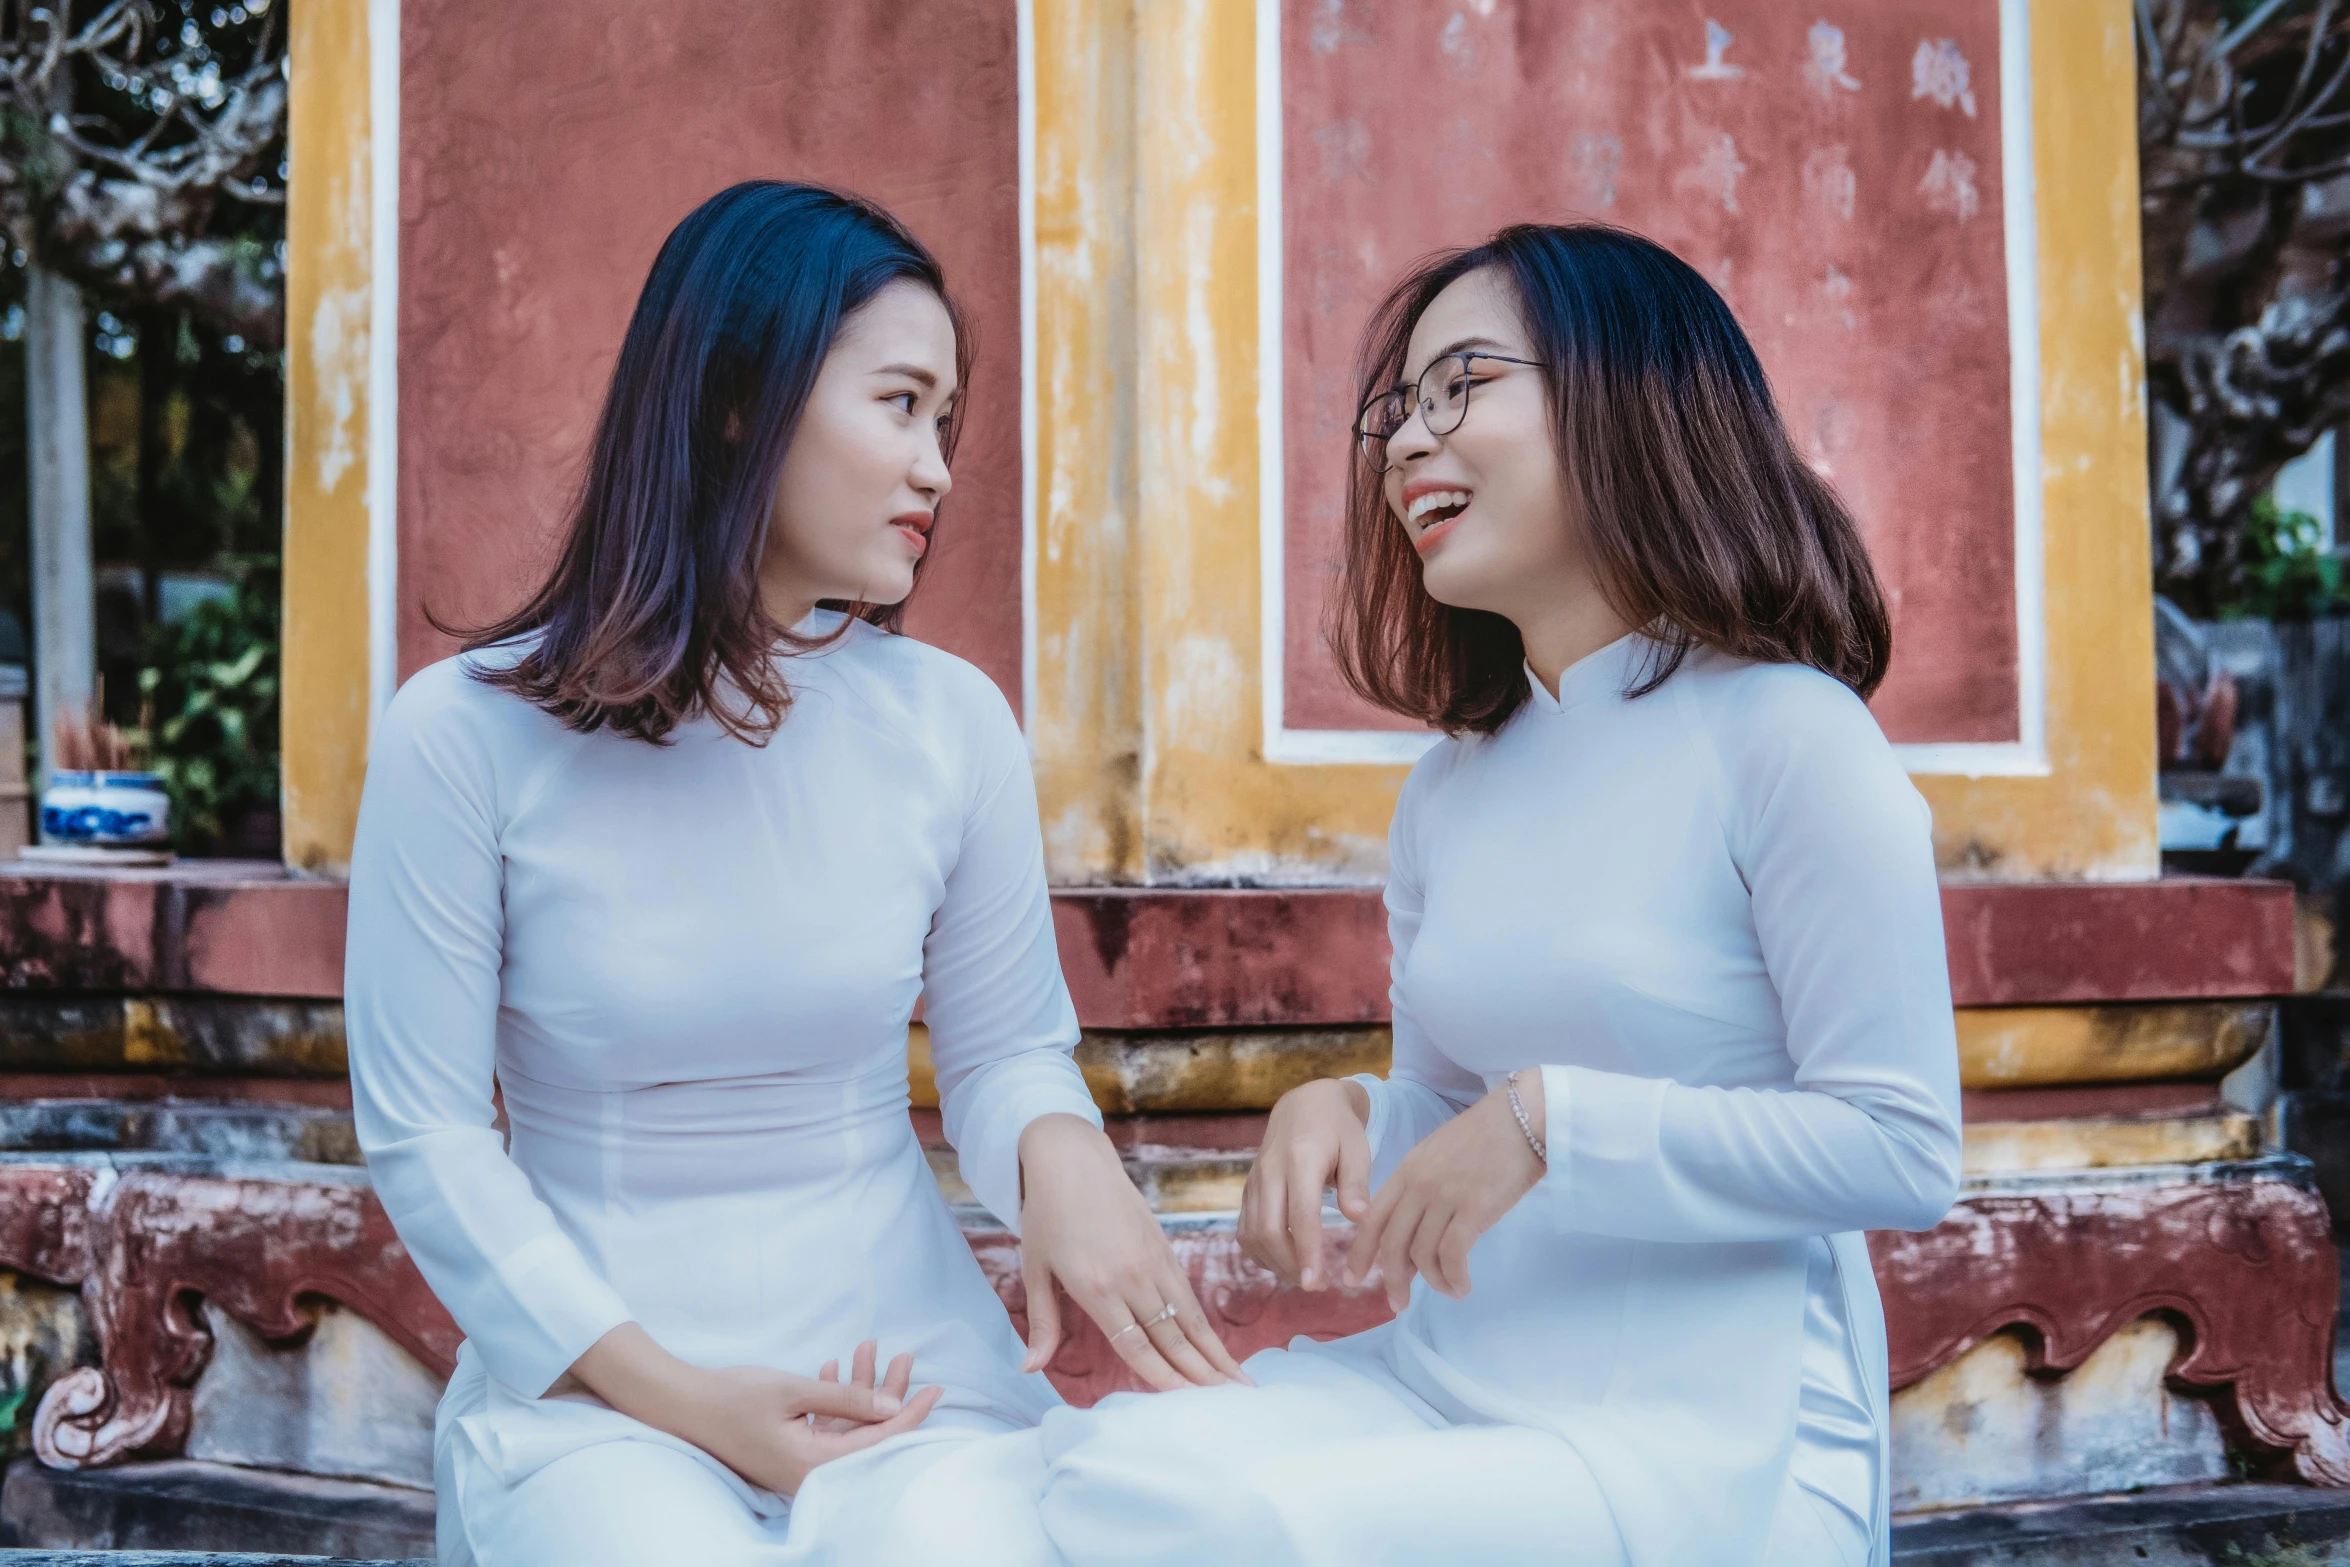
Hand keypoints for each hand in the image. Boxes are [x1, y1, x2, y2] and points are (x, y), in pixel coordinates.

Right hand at [569, 1324, 940, 1497]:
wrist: (679, 1404)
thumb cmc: (733, 1397)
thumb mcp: (794, 1392)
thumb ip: (846, 1399)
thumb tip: (893, 1406)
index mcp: (813, 1466)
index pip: (878, 1443)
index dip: (910, 1415)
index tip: (935, 1388)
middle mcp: (808, 1473)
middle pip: (865, 1435)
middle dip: (888, 1393)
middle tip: (907, 1359)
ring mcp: (795, 1464)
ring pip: (844, 1426)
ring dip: (860, 1388)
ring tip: (871, 1348)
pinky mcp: (784, 1451)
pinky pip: (822, 1426)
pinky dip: (833, 1397)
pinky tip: (837, 1365)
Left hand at [1016, 1113, 1251, 1390]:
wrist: (1073, 1159)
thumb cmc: (1047, 1215)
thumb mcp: (1035, 1269)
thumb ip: (1042, 1323)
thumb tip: (1029, 1370)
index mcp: (1095, 1287)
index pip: (1135, 1345)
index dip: (1162, 1378)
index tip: (1186, 1405)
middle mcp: (1131, 1278)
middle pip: (1171, 1337)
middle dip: (1202, 1375)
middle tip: (1232, 1407)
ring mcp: (1152, 1262)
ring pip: (1189, 1319)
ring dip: (1215, 1354)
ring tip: (1240, 1385)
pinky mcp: (1164, 1249)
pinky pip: (1188, 1296)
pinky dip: (1206, 1326)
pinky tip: (1220, 1347)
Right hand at [1239, 1077, 1371, 1290]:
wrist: (1304, 1105)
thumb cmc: (1338, 1129)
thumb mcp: (1357, 1148)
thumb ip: (1357, 1184)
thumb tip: (1358, 1218)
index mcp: (1300, 1159)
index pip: (1301, 1215)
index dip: (1307, 1252)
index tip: (1316, 1284)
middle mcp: (1270, 1171)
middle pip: (1269, 1230)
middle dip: (1290, 1265)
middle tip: (1316, 1285)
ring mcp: (1255, 1180)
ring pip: (1252, 1233)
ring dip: (1274, 1263)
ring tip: (1303, 1276)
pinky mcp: (1248, 1188)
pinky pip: (1245, 1228)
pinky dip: (1260, 1252)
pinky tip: (1283, 1261)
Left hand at [1344, 1073, 1544, 1310]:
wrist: (1523, 1118)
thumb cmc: (1486, 1138)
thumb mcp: (1439, 1156)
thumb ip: (1421, 1191)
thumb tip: (1415, 1240)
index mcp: (1407, 1170)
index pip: (1372, 1217)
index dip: (1360, 1251)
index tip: (1353, 1278)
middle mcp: (1419, 1184)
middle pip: (1392, 1242)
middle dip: (1390, 1279)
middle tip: (1398, 1304)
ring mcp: (1445, 1196)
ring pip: (1421, 1253)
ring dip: (1432, 1282)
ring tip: (1448, 1291)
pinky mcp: (1474, 1208)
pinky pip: (1452, 1255)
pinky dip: (1454, 1278)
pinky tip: (1462, 1286)